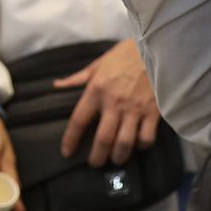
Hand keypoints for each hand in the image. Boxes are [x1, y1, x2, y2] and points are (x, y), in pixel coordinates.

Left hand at [56, 40, 162, 167]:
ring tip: (115, 160)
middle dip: (97, 157)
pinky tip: (138, 145)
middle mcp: (114, 103)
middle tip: (94, 164)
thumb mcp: (97, 64)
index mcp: (97, 90)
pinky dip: (142, 146)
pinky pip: (146, 137)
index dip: (71, 139)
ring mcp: (134, 109)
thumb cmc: (124, 55)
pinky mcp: (153, 111)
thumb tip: (56, 85)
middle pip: (102, 139)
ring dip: (118, 156)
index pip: (78, 120)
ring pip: (124, 143)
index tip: (67, 152)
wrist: (154, 46)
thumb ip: (77, 78)